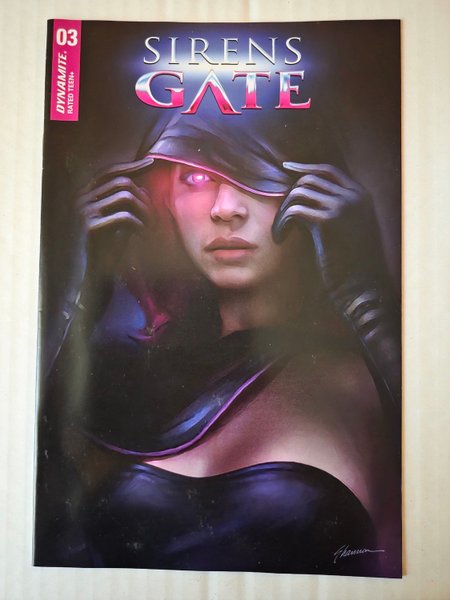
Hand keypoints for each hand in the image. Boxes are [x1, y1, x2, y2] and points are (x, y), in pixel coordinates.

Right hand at [76, 157, 154, 316]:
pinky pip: (125, 216)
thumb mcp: (118, 221)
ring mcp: (84, 212)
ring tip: (148, 227)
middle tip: (152, 216)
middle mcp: (81, 200)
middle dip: (143, 197)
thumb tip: (143, 182)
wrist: (95, 277)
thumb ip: (125, 201)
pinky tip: (140, 235)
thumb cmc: (110, 249)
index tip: (151, 162)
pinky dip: (139, 224)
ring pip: (125, 196)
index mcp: (85, 195)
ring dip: (144, 210)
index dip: (131, 166)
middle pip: (122, 183)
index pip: (109, 171)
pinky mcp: (91, 227)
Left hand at [272, 161, 383, 299]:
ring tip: (280, 232)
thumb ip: (337, 209)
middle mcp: (353, 196)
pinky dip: (281, 224)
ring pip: (298, 193)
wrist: (363, 287)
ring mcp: (342, 206)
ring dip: (282, 212)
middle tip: (282, 219)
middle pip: (309, 180)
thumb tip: (304, 195)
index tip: (286, 168)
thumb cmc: (353, 265)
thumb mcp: (351, 230)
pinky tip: (280, 239)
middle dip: (289, 197)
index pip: (328, 170)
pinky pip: (293, 211)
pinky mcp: (328, 222)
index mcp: (361, 196)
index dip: (305, 167)